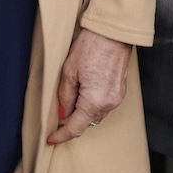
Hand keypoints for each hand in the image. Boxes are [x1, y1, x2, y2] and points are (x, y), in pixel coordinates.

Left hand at [48, 28, 130, 144]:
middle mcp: (108, 104)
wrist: (113, 33)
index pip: (75, 128)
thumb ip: (65, 96)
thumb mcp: (69, 71)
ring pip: (95, 114)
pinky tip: (85, 90)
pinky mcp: (120, 92)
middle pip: (86, 122)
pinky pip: (104, 105)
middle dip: (71, 119)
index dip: (62, 135)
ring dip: (82, 110)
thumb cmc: (91, 46)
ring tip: (72, 93)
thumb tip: (62, 112)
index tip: (51, 139)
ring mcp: (117, 98)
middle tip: (58, 109)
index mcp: (94, 101)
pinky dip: (93, 103)